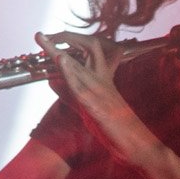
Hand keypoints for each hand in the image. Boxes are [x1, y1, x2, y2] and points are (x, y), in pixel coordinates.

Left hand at [35, 30, 150, 161]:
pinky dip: (70, 72)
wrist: (138, 143)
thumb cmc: (117, 127)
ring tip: (45, 40)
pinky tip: (62, 61)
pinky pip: (81, 86)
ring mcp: (101, 92)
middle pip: (89, 48)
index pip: (90, 50)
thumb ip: (70, 93)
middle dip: (66, 37)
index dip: (71, 40)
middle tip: (42, 35)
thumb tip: (51, 80)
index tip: (50, 36)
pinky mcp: (97, 106)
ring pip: (82, 65)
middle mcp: (104, 80)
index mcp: (105, 78)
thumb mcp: (90, 106)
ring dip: (61, 52)